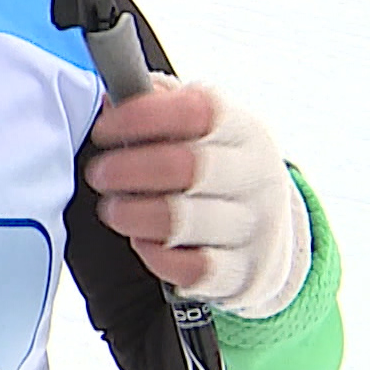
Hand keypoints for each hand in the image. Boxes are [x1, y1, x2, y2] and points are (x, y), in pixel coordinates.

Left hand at [86, 74, 311, 318]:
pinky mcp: (242, 273)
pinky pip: (193, 268)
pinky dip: (156, 254)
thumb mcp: (203, 128)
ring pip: (183, 219)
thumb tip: (110, 95)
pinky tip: (141, 242)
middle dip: (129, 168)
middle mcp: (256, 177)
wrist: (270, 231)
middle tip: (98, 173)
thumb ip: (159, 104)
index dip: (143, 116)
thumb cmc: (216, 167)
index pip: (200, 111)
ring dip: (134, 213)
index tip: (104, 128)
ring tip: (112, 209)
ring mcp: (254, 228)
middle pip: (188, 165)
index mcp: (244, 130)